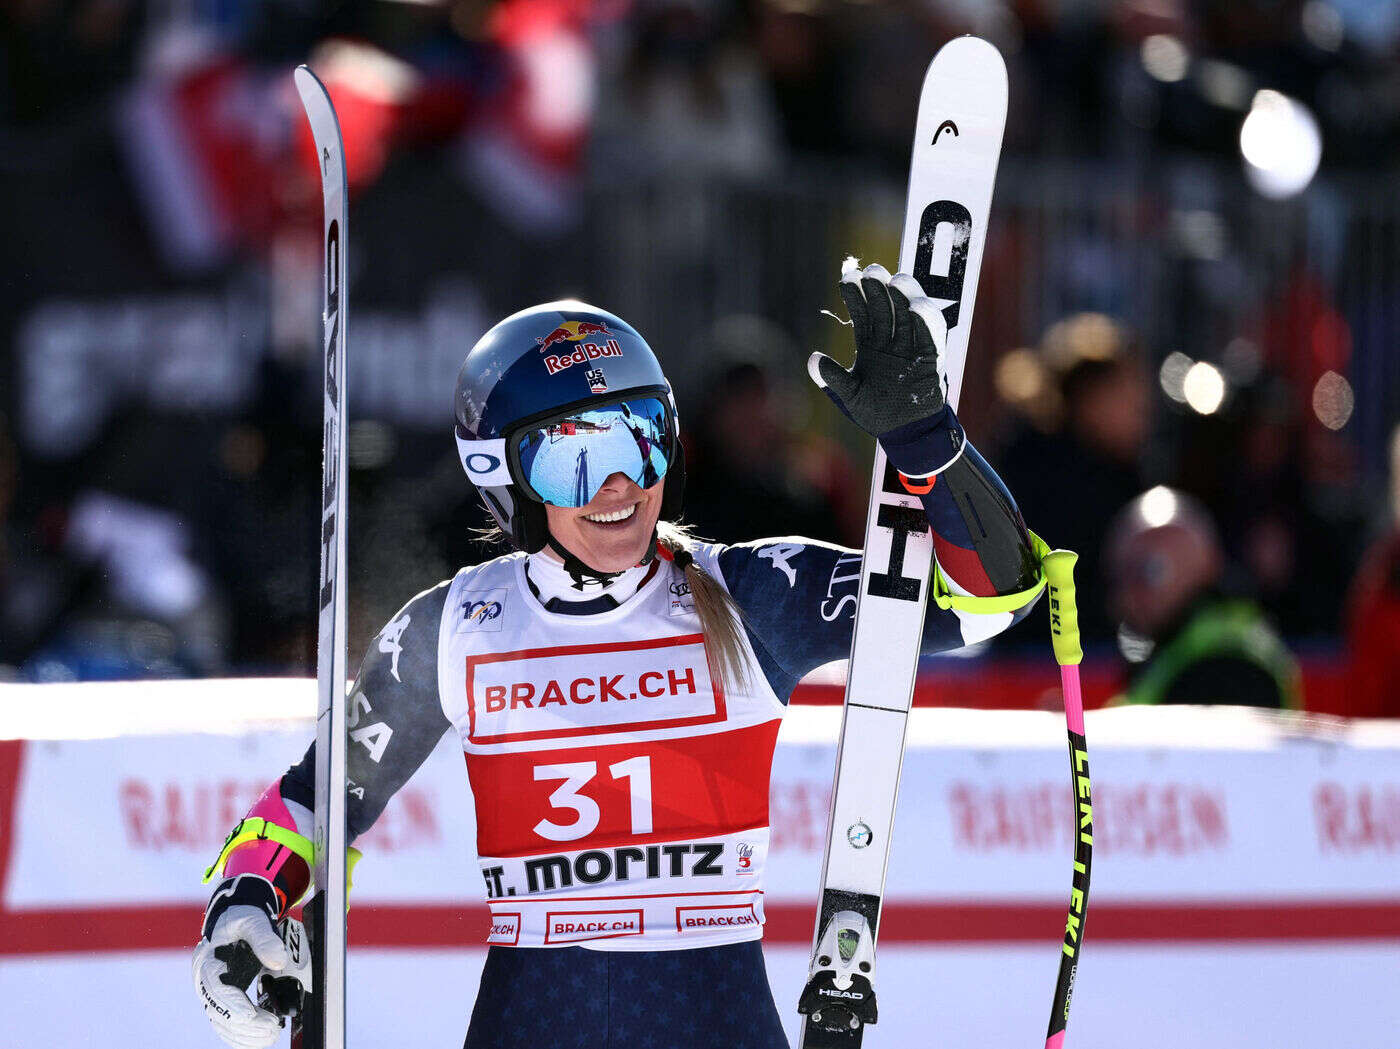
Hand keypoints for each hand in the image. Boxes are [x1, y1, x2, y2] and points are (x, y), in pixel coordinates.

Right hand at [193, 875, 291, 1048]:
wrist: (236, 916)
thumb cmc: (244, 917)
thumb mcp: (254, 920)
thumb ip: (265, 939)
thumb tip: (277, 961)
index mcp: (207, 961)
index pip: (216, 989)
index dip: (232, 1005)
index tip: (251, 1015)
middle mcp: (205, 980)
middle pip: (218, 1010)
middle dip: (244, 1024)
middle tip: (272, 1028)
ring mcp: (212, 991)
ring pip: (222, 1021)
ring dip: (244, 1034)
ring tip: (271, 1035)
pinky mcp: (223, 997)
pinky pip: (226, 1022)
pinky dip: (241, 1034)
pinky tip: (259, 1040)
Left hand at [808, 259, 949, 436]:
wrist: (905, 434)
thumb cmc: (877, 414)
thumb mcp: (850, 397)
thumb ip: (833, 379)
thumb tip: (811, 359)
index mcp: (871, 345)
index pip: (863, 313)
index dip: (856, 295)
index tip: (847, 277)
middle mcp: (892, 341)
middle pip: (886, 307)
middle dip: (878, 287)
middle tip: (871, 269)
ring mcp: (912, 347)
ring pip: (910, 314)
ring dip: (904, 296)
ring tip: (895, 281)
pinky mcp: (931, 359)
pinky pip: (930, 336)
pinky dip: (924, 321)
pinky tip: (915, 308)